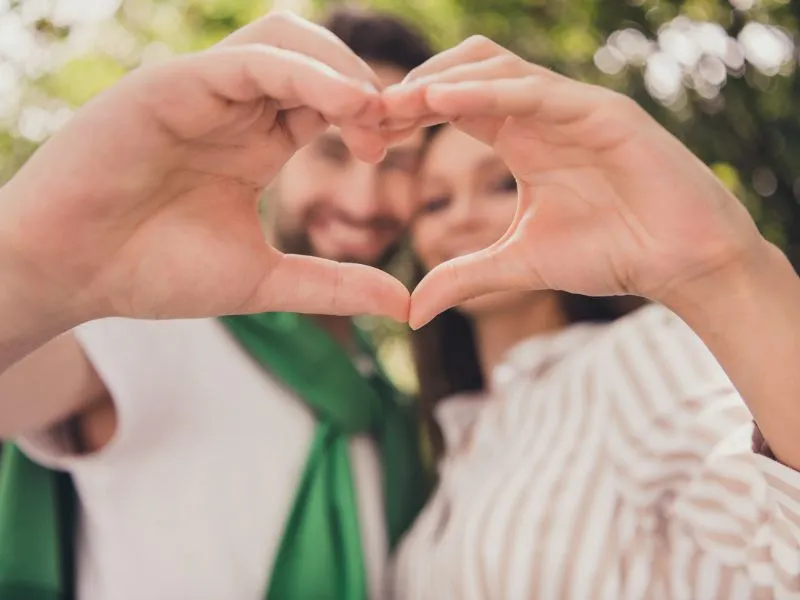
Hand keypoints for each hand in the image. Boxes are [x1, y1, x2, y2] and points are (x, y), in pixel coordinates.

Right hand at [0, 12, 407, 333]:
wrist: (71, 275)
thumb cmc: (154, 273)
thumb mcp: (263, 283)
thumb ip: (333, 286)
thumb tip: (405, 302)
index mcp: (256, 141)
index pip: (330, 104)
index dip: (373, 117)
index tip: (402, 148)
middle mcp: (234, 107)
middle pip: (319, 60)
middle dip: (367, 89)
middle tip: (396, 131)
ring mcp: (202, 90)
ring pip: (289, 41)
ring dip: (342, 69)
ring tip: (376, 115)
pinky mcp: (171, 84)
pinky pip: (251, 60)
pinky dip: (305, 73)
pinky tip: (346, 103)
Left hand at [383, 37, 768, 327]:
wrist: (679, 264)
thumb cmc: (609, 254)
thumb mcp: (518, 263)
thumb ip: (464, 276)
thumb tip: (412, 311)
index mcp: (519, 138)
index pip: (450, 106)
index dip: (406, 115)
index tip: (363, 136)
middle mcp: (540, 113)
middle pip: (463, 72)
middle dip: (412, 89)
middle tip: (366, 116)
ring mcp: (571, 107)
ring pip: (493, 66)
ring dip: (439, 80)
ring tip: (393, 105)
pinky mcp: (601, 112)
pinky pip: (535, 89)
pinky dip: (487, 91)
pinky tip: (440, 103)